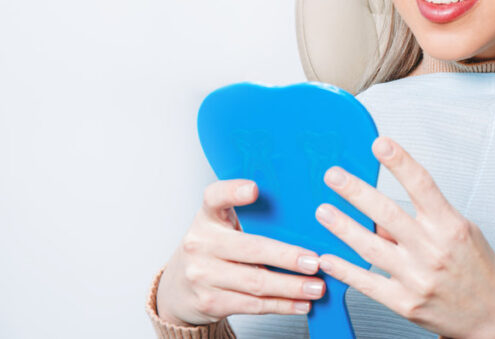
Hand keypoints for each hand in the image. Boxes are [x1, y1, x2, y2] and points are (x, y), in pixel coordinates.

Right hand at [156, 179, 326, 326]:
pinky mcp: (210, 302)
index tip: (254, 189)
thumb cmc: (213, 248)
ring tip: (316, 287)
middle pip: (250, 249)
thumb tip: (306, 215)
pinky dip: (281, 305)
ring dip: (291, 287)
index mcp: (207, 217)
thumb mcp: (221, 224)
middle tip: (315, 262)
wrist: (178, 287)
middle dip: (287, 257)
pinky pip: (252, 305)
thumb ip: (250, 216)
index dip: (233, 191)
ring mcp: (202, 275)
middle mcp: (200, 244)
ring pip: (255, 282)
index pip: (215, 197)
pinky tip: (300, 303)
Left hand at [316, 137, 494, 338]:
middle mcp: (433, 250)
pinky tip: (328, 256)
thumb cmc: (478, 269)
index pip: (422, 184)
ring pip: (370, 247)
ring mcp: (417, 277)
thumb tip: (383, 213)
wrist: (494, 313)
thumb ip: (423, 220)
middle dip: (355, 191)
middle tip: (335, 176)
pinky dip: (344, 268)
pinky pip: (367, 282)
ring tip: (324, 211)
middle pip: (386, 213)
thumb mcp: (461, 232)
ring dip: (342, 226)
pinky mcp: (405, 302)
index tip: (381, 144)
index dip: (399, 162)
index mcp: (451, 226)